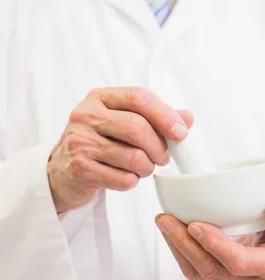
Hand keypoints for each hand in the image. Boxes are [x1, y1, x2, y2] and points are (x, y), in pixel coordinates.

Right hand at [48, 87, 192, 213]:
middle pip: (137, 128)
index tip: (181, 133)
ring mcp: (80, 142)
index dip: (165, 115)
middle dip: (158, 147)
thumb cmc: (98, 144)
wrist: (62, 172)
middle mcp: (86, 115)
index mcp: (100, 98)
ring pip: (133, 157)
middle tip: (162, 158)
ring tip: (142, 168)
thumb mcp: (122, 123)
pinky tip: (125, 177)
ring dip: (147, 168)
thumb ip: (155, 119)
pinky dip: (132, 181)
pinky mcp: (80, 168)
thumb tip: (187, 118)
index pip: (139, 97)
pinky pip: (123, 179)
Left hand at [156, 196, 264, 279]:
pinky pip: (193, 271)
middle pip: (211, 270)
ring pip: (197, 274)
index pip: (239, 263)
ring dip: (177, 248)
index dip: (215, 245)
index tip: (195, 225)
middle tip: (167, 219)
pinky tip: (171, 231)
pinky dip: (179, 251)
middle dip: (185, 245)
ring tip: (164, 222)